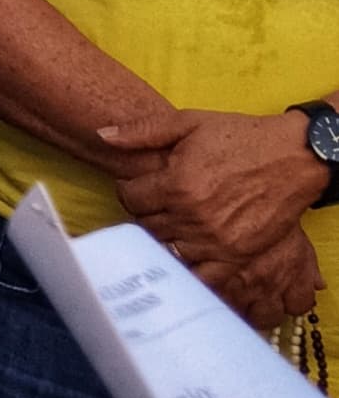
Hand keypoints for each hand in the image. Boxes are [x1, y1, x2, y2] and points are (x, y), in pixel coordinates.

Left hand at [96, 106, 324, 323]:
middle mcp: (192, 216)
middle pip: (146, 227)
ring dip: (166, 240)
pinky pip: (201, 275)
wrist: (295, 156)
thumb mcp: (190, 122)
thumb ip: (143, 131)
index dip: (131, 191)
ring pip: (168, 251)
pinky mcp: (237, 256)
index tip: (140, 187)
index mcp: (176, 183)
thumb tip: (103, 134)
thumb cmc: (241, 137)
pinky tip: (190, 253)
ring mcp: (215, 240)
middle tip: (156, 206)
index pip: (130, 199)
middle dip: (146, 214)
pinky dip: (191, 268)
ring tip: (173, 225)